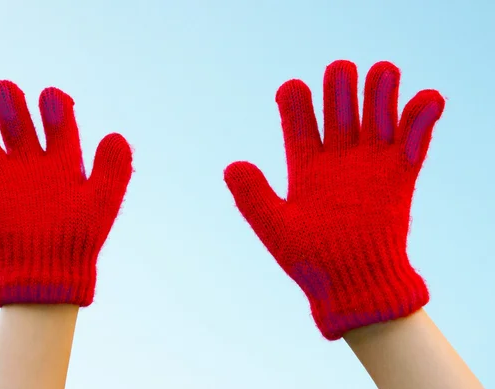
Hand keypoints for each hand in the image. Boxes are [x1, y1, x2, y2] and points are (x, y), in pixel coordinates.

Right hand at [0, 80, 131, 305]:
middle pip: (14, 118)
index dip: (54, 103)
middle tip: (6, 95)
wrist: (49, 275)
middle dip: (8, 101)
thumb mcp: (102, 202)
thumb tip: (116, 136)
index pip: (57, 118)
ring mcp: (2, 177)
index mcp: (62, 160)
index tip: (53, 100)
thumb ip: (112, 169)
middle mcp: (30, 163)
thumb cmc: (79, 240)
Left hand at [224, 60, 443, 339]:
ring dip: (380, 87)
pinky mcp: (400, 175)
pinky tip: (427, 99)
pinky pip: (414, 138)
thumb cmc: (310, 262)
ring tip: (382, 71)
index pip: (297, 114)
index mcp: (303, 163)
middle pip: (338, 103)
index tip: (293, 92)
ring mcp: (369, 163)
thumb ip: (253, 198)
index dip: (293, 96)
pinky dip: (422, 116)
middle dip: (340, 83)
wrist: (354, 287)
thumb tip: (232, 165)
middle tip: (341, 73)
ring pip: (376, 112)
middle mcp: (336, 157)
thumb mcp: (276, 230)